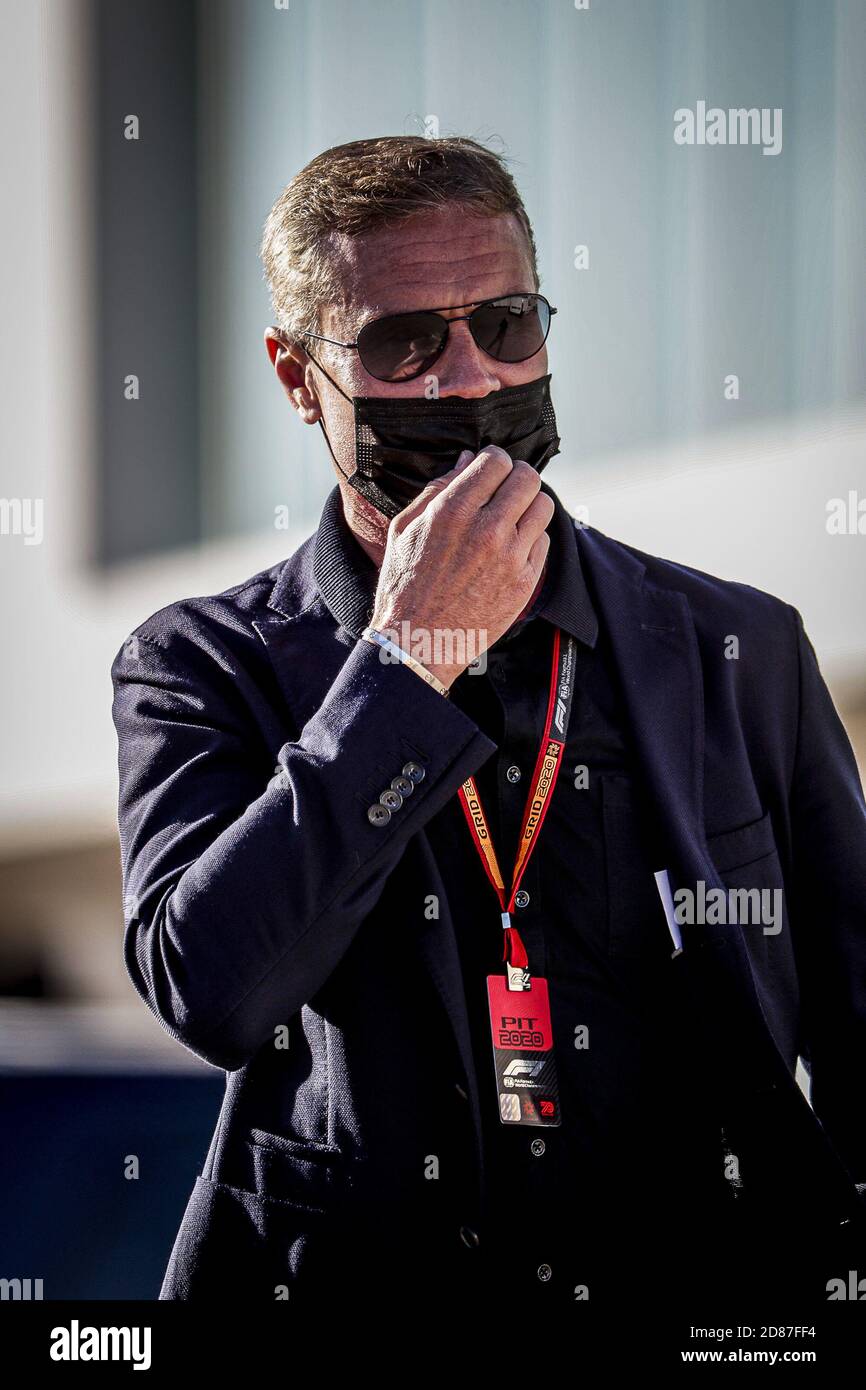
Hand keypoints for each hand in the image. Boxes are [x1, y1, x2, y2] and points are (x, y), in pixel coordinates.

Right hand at [368, 445, 553, 687]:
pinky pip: (543, 541)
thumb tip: (467, 459)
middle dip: (516, 477)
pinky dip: (530, 539)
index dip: (494, 460)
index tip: (489, 470)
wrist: (418, 642)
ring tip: (512, 516)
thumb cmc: (404, 585)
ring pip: (543, 506)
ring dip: (529, 505)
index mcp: (452, 510)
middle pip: (527, 478)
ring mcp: (510, 557)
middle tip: (505, 488)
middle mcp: (486, 529)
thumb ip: (436, 489)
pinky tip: (510, 548)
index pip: (496, 460)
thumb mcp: (405, 529)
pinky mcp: (524, 581)